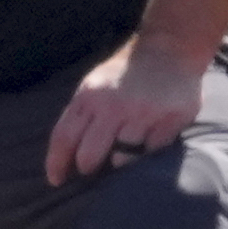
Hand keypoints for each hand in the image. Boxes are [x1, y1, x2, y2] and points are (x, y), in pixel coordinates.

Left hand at [46, 37, 206, 184]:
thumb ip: (81, 115)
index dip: (56, 162)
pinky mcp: (171, 119)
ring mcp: (143, 114)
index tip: (56, 180)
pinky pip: (153, 152)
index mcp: (89, 96)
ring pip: (123, 159)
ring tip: (125, 150)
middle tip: (91, 169)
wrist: (170, 47)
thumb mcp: (94, 84)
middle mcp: (113, 106)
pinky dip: (148, 153)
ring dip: (121, 161)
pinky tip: (149, 139)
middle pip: (89, 155)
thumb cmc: (125, 73)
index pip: (64, 137)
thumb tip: (65, 154)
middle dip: (87, 167)